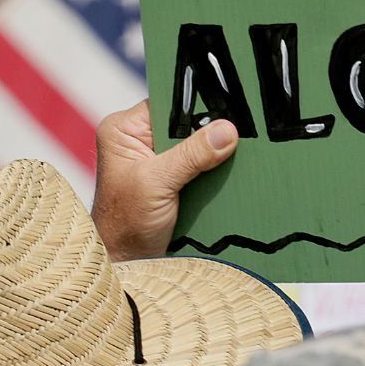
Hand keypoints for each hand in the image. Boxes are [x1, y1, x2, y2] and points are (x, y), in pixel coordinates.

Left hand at [91, 99, 238, 261]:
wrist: (128, 263)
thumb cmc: (126, 224)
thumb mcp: (157, 184)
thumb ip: (191, 155)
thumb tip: (227, 130)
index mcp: (124, 130)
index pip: (168, 102)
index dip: (197, 106)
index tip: (229, 109)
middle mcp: (140, 139)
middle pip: (186, 123)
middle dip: (211, 131)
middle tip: (240, 134)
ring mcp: (158, 160)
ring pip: (198, 144)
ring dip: (216, 154)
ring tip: (241, 154)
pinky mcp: (175, 178)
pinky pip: (202, 164)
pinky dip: (216, 170)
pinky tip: (233, 172)